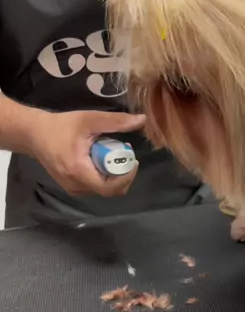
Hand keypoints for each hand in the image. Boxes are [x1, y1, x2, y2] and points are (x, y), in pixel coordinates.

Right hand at [30, 109, 145, 197]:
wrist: (34, 134)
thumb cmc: (61, 127)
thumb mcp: (90, 120)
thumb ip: (116, 121)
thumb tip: (142, 120)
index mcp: (78, 172)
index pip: (109, 188)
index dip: (126, 177)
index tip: (134, 161)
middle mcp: (75, 186)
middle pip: (109, 190)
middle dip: (122, 175)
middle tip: (125, 155)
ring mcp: (72, 189)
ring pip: (103, 190)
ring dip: (113, 175)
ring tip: (113, 155)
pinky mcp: (71, 187)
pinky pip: (95, 186)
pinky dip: (103, 176)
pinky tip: (102, 160)